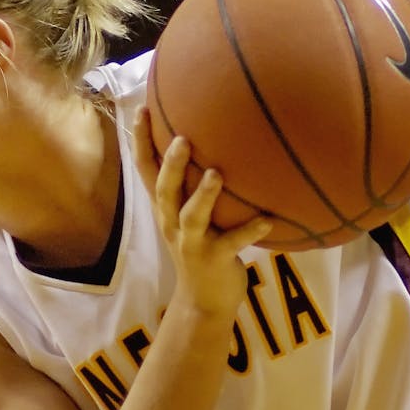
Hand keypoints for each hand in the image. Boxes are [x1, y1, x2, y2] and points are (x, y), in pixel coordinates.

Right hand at [133, 110, 268, 316]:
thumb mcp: (192, 218)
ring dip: (203, 195)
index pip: (146, 170)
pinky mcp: (214, 260)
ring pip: (191, 216)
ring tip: (216, 174)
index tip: (142, 108)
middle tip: (181, 138)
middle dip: (172, 165)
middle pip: (164, 190)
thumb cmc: (203, 250)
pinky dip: (250, 230)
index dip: (140, 141)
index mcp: (165, 209)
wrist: (204, 302)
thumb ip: (196, 187)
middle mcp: (172, 223)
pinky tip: (268, 219)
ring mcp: (191, 243)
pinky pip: (233, 242)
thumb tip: (217, 144)